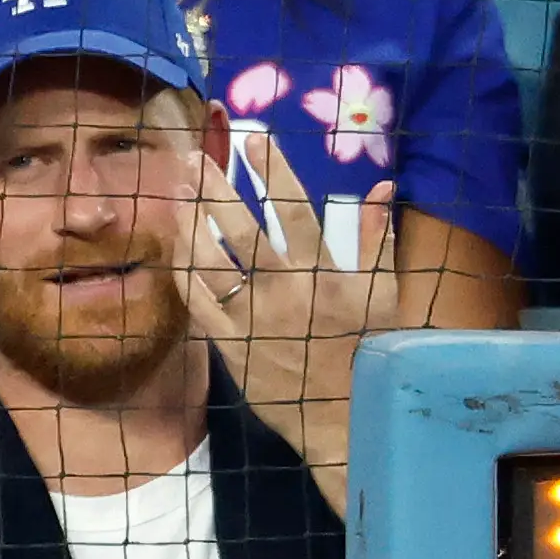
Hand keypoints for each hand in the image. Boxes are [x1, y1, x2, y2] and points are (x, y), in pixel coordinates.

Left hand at [185, 134, 397, 452]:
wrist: (344, 419)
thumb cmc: (370, 352)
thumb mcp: (385, 295)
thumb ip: (378, 238)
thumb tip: (382, 184)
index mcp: (324, 273)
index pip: (293, 210)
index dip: (273, 172)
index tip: (253, 139)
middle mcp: (284, 291)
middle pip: (241, 230)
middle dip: (215, 190)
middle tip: (193, 158)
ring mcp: (253, 319)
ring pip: (211, 263)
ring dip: (190, 224)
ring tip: (175, 192)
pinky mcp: (231, 345)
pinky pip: (198, 304)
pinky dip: (184, 272)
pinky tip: (174, 246)